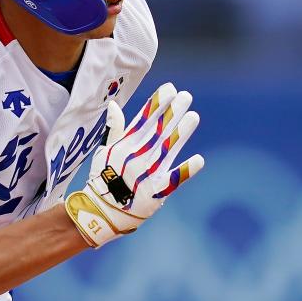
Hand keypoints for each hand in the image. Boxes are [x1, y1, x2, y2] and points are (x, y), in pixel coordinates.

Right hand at [65, 82, 203, 246]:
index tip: (169, 89)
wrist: (102, 211)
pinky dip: (185, 171)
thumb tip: (113, 105)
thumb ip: (114, 129)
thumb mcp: (105, 151)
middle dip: (172, 113)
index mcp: (125, 146)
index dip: (156, 104)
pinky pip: (173, 181)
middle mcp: (137, 157)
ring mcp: (147, 174)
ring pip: (167, 150)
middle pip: (157, 131)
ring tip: (194, 116)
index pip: (143, 120)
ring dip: (181, 134)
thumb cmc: (104, 178)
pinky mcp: (156, 192)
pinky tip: (199, 160)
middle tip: (186, 96)